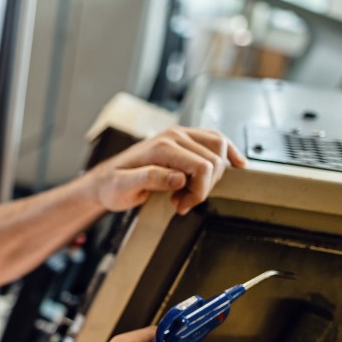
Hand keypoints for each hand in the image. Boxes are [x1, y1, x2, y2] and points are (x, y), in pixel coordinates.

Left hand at [85, 127, 247, 215]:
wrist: (105, 180)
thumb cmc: (113, 185)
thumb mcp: (124, 187)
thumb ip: (150, 179)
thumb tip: (178, 177)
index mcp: (161, 146)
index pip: (202, 166)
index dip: (199, 192)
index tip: (183, 206)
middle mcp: (173, 135)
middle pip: (214, 159)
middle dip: (204, 187)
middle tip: (183, 202)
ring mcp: (180, 135)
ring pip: (219, 147)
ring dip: (213, 175)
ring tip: (191, 190)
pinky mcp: (184, 140)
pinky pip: (215, 140)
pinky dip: (228, 152)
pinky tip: (236, 164)